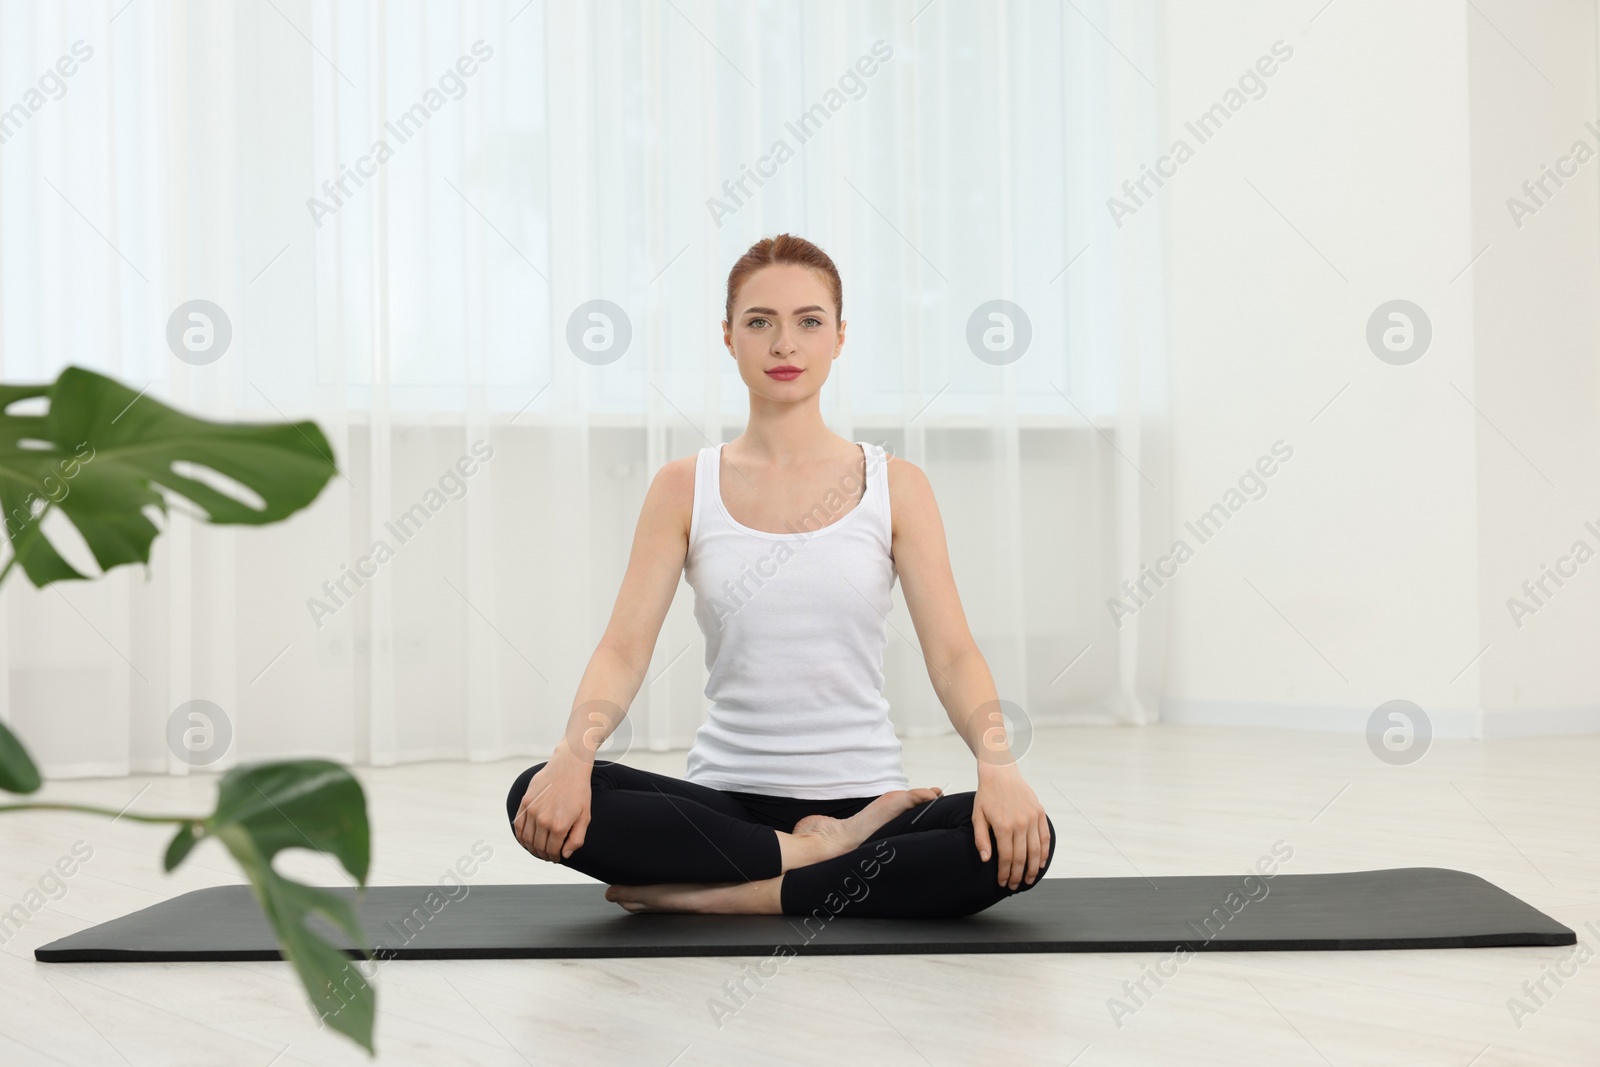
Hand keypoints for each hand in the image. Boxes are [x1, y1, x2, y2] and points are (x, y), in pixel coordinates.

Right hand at [512, 746, 592, 861]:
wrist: (569, 766)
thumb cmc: (579, 792)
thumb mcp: (585, 817)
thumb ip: (576, 839)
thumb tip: (565, 854)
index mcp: (559, 826)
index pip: (552, 851)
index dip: (554, 857)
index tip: (556, 858)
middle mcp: (543, 820)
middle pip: (538, 846)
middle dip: (544, 854)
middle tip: (548, 855)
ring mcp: (532, 811)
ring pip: (526, 838)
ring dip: (531, 847)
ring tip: (538, 849)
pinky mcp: (525, 802)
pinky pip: (518, 825)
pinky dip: (520, 836)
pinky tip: (526, 839)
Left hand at [971, 765, 1050, 889]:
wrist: (1000, 773)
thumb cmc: (987, 795)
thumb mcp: (978, 816)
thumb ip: (981, 839)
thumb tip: (986, 860)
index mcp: (1003, 826)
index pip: (1007, 857)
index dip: (1005, 873)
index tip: (1003, 882)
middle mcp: (1020, 823)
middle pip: (1022, 857)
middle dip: (1019, 875)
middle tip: (1015, 886)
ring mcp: (1032, 818)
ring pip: (1036, 850)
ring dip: (1033, 868)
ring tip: (1029, 880)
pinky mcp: (1039, 813)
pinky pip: (1045, 837)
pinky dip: (1045, 852)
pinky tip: (1040, 863)